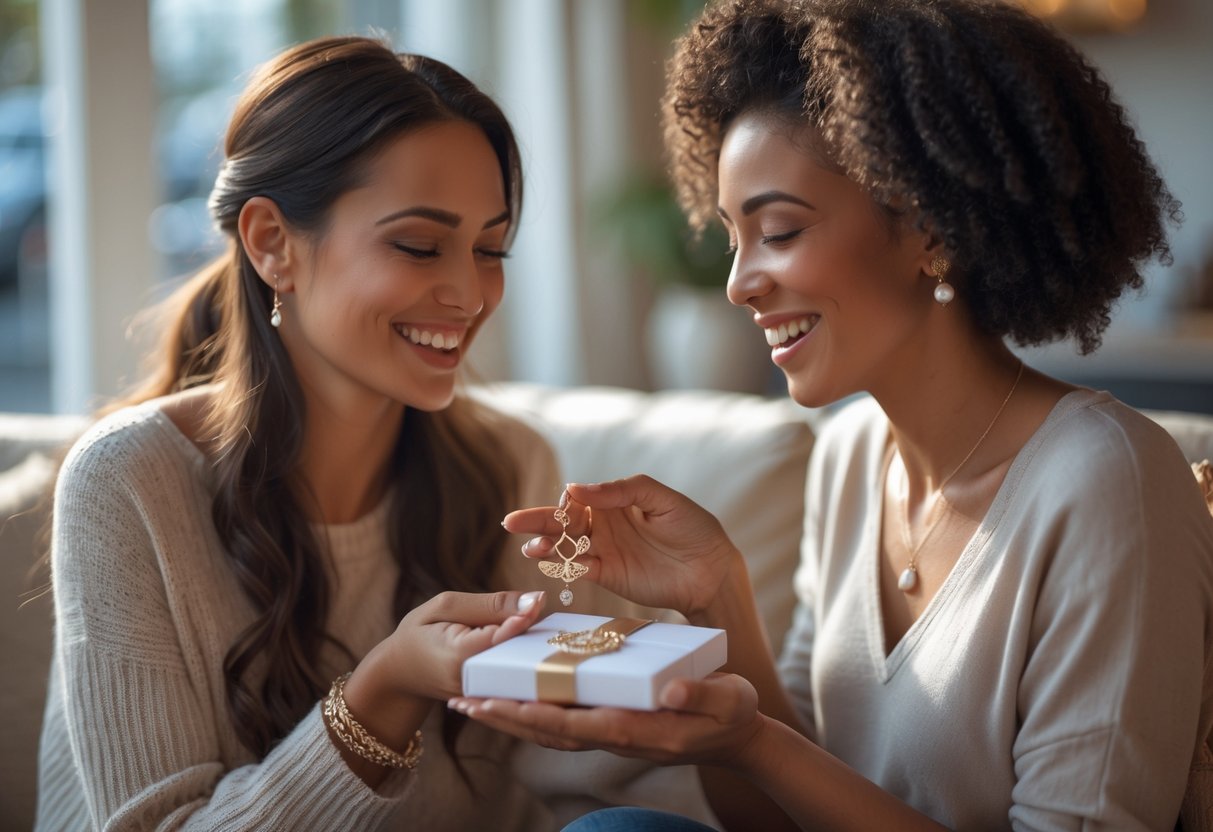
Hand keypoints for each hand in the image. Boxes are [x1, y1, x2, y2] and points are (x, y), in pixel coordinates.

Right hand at [361, 589, 545, 704]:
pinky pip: (513, 675)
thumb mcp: (444, 606)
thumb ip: (488, 604)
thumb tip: (534, 599)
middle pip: (515, 654)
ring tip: (545, 626)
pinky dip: (523, 657)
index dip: (520, 620)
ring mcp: (482, 696)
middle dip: (533, 634)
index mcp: (458, 657)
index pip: (498, 638)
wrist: (400, 674)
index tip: (540, 600)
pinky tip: (534, 643)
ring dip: (532, 646)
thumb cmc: (420, 632)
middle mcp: (474, 683)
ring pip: (518, 668)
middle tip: (550, 612)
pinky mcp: (489, 699)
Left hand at [448, 672, 765, 768]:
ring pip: (551, 729)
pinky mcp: (613, 724)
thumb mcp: (726, 701)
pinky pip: (565, 721)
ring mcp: (613, 732)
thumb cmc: (733, 714)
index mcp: (638, 729)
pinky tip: (515, 698)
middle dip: (504, 718)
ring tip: (472, 703)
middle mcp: (617, 736)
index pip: (575, 725)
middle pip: (549, 731)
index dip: (534, 715)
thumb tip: (666, 693)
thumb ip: (698, 696)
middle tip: (461, 702)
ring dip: (510, 717)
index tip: (496, 705)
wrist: (738, 737)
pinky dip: (534, 712)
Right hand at [505, 477, 741, 616]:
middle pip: (564, 521)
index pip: (580, 497)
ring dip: (546, 546)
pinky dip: (563, 567)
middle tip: (510, 523)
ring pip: (566, 546)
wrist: (712, 572)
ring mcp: (606, 551)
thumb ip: (622, 490)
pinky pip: (580, 569)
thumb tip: (576, 488)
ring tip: (530, 549)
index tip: (565, 504)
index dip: (567, 501)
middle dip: (537, 521)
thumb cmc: (693, 529)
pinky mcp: (609, 575)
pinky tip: (547, 563)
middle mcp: (606, 524)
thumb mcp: (663, 500)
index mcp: (616, 501)